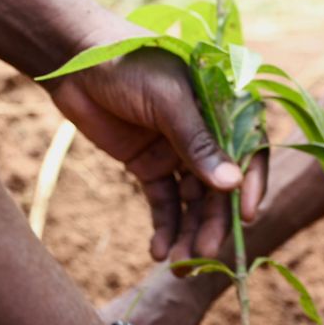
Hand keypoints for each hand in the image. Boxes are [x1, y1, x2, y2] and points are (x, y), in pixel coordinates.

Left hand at [47, 46, 267, 260]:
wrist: (72, 59)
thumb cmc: (129, 63)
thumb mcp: (167, 100)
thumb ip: (197, 143)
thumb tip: (232, 186)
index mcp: (223, 109)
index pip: (249, 152)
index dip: (251, 186)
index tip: (247, 218)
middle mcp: (206, 134)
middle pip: (220, 187)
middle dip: (212, 223)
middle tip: (202, 256)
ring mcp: (177, 152)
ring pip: (192, 201)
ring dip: (188, 233)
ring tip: (178, 265)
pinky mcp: (149, 165)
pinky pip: (164, 202)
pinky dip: (164, 228)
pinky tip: (158, 251)